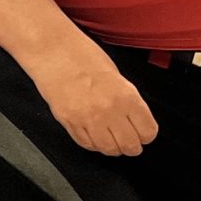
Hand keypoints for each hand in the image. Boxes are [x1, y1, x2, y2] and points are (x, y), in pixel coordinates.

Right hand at [22, 45, 157, 156]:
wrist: (53, 51)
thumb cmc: (82, 56)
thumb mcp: (116, 76)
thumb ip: (127, 100)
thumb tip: (133, 120)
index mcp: (126, 96)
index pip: (147, 131)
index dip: (146, 134)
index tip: (143, 133)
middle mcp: (109, 110)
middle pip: (130, 145)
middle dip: (131, 146)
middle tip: (129, 141)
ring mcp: (88, 119)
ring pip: (108, 149)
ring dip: (112, 147)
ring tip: (110, 139)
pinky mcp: (69, 122)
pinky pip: (86, 144)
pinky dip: (93, 143)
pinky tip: (94, 135)